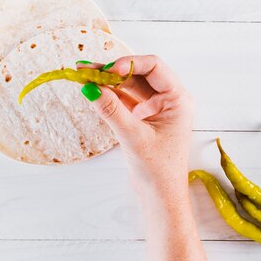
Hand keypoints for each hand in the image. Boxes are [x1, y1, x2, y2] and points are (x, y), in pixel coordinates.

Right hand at [78, 55, 193, 193]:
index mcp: (178, 100)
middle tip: (84, 68)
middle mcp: (169, 100)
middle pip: (139, 74)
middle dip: (112, 71)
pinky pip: (125, 99)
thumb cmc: (158, 169)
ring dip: (107, 81)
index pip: (155, 67)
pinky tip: (91, 89)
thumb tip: (90, 87)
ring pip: (129, 86)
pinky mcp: (143, 118)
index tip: (106, 69)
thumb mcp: (134, 138)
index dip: (129, 63)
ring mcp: (155, 108)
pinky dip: (108, 94)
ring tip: (81, 73)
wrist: (161, 196)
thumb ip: (112, 111)